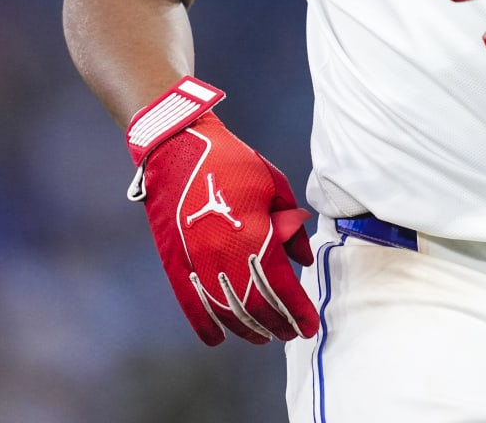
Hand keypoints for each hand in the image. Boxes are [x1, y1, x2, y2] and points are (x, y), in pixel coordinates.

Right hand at [126, 79, 318, 345]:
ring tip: (264, 336)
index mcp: (254, 234)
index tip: (310, 326)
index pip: (281, 287)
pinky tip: (218, 339)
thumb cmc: (231, 161)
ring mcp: (197, 261)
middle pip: (256, 306)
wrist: (177, 147)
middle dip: (278, 324)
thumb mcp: (273, 184)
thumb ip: (291, 226)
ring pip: (226, 311)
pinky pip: (190, 304)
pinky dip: (204, 325)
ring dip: (247, 329)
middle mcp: (225, 255)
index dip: (298, 311)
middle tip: (291, 332)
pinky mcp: (175, 261)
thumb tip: (302, 260)